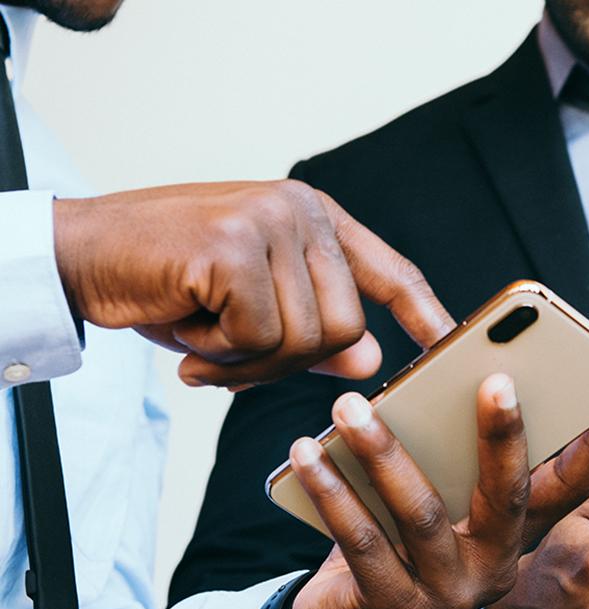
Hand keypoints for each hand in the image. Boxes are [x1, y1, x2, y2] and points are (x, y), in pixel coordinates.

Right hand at [52, 181, 453, 386]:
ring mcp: (269, 221)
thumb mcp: (251, 313)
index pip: (389, 270)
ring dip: (248, 362)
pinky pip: (259, 337)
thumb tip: (373, 361)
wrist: (83, 254)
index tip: (451, 345)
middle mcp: (300, 211)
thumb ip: (315, 332)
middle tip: (229, 356)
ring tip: (202, 337)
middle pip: (346, 327)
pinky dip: (220, 355)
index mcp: (315, 220)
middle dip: (289, 362)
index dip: (423, 311)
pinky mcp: (233, 244)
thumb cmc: (171, 284)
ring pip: (307, 338)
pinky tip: (186, 332)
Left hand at [285, 376, 588, 608]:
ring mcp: (449, 597)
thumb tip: (437, 390)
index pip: (565, 489)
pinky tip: (308, 455)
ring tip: (349, 407)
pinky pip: (365, 544)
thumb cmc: (396, 543)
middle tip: (495, 380)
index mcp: (512, 536)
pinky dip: (334, 494)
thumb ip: (449, 461)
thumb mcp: (436, 501)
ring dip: (383, 454)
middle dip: (505, 436)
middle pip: (507, 497)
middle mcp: (494, 568)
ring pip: (422, 514)